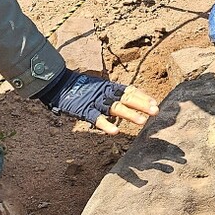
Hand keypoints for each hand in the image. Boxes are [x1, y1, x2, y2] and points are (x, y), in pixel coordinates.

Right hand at [36, 69, 158, 132]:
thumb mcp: (98, 89)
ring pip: (116, 108)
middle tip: (156, 111)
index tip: (155, 102)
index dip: (143, 96)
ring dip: (130, 114)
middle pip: (127, 98)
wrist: (58, 83)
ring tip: (143, 121)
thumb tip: (125, 101)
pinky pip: (96, 118)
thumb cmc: (79, 89)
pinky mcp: (84, 109)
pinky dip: (106, 124)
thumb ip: (111, 95)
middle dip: (142, 104)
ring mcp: (96, 101)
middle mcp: (106, 92)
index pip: (130, 90)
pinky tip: (115, 131)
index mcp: (110, 87)